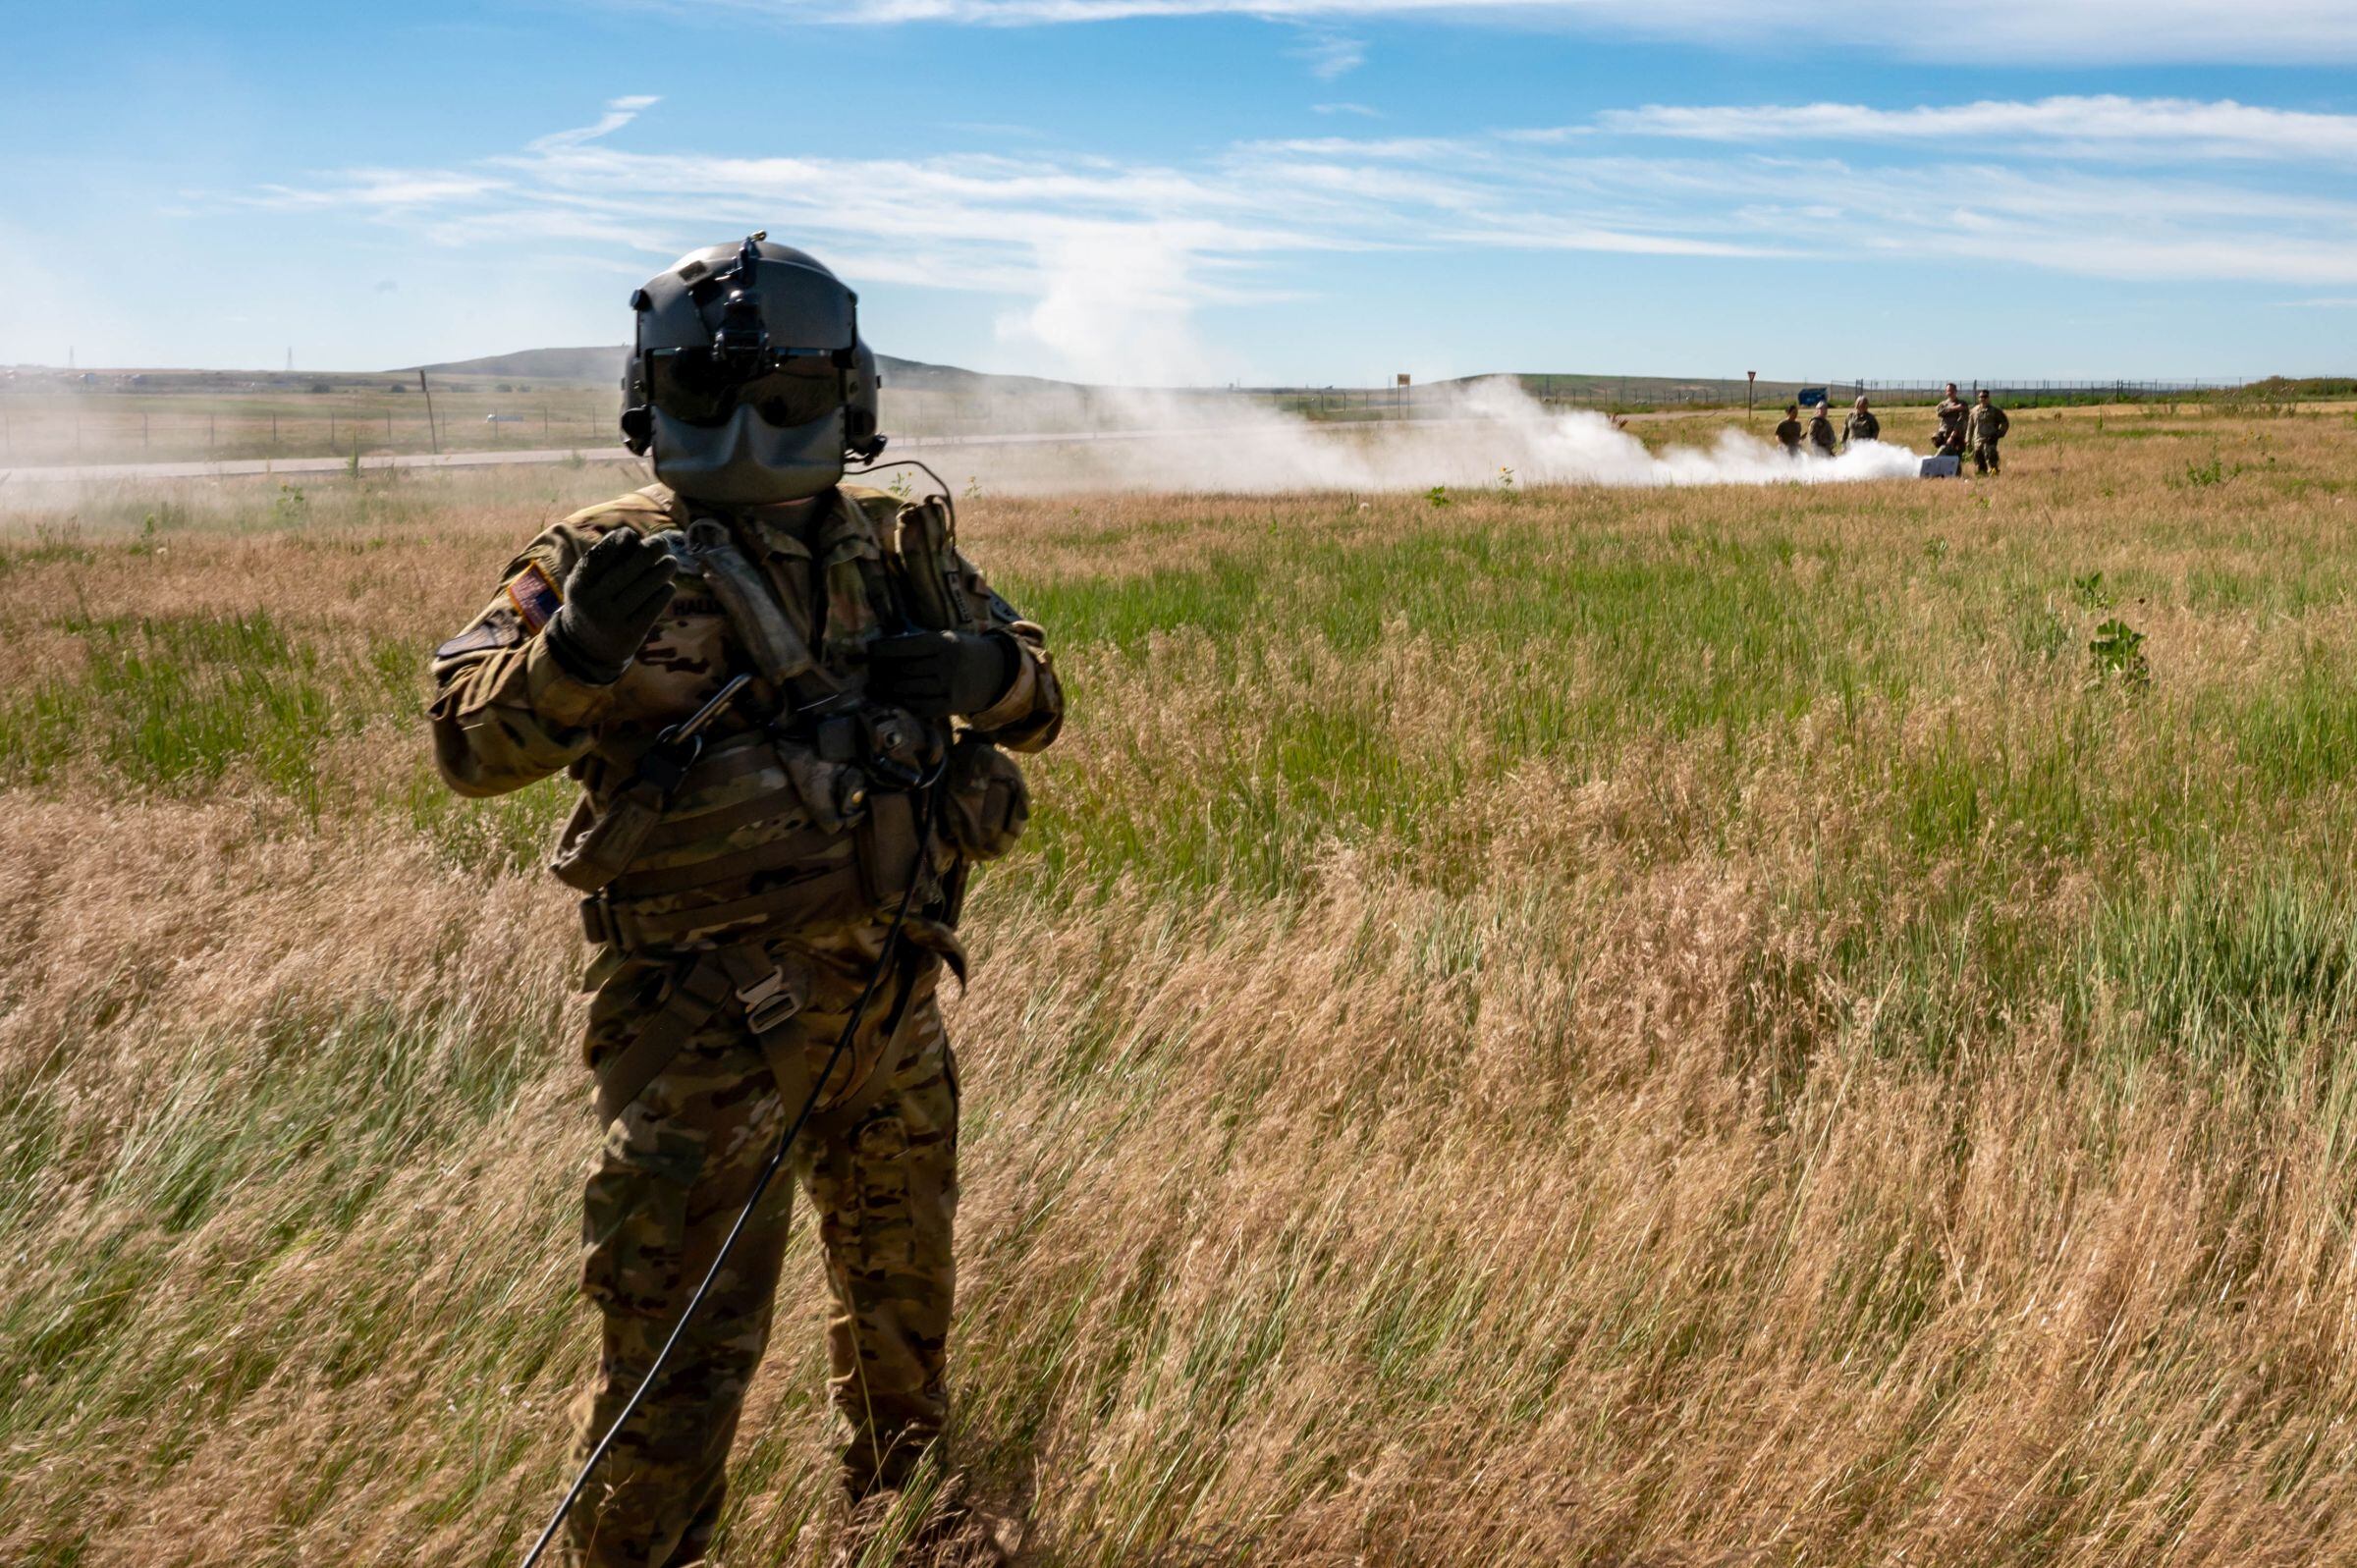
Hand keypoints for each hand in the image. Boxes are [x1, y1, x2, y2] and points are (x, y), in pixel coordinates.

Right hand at [544, 529, 677, 684]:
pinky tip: (667, 585)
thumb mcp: (585, 581)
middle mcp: (594, 602)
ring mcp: (613, 619)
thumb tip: (632, 536)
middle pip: (630, 567)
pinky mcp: (631, 633)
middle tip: (662, 542)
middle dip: (650, 550)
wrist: (587, 647)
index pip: (602, 553)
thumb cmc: (593, 600)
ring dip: (664, 569)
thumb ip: (602, 559)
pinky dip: (665, 591)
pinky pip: (656, 605)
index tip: (632, 535)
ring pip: (648, 585)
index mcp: (579, 584)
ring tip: (670, 561)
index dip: (620, 540)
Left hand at [866, 630, 1014, 717]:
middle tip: (869, 672)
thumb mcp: (948, 639)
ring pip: (908, 690)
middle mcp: (947, 664)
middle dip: (882, 671)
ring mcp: (950, 687)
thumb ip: (921, 644)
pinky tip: (891, 700)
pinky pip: (920, 707)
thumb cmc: (963, 653)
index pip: (906, 646)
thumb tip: (883, 648)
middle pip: (904, 670)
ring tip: (873, 687)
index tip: (868, 650)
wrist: (997, 672)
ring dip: (887, 690)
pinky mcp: (951, 705)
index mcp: (945, 643)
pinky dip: (902, 704)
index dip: (883, 649)